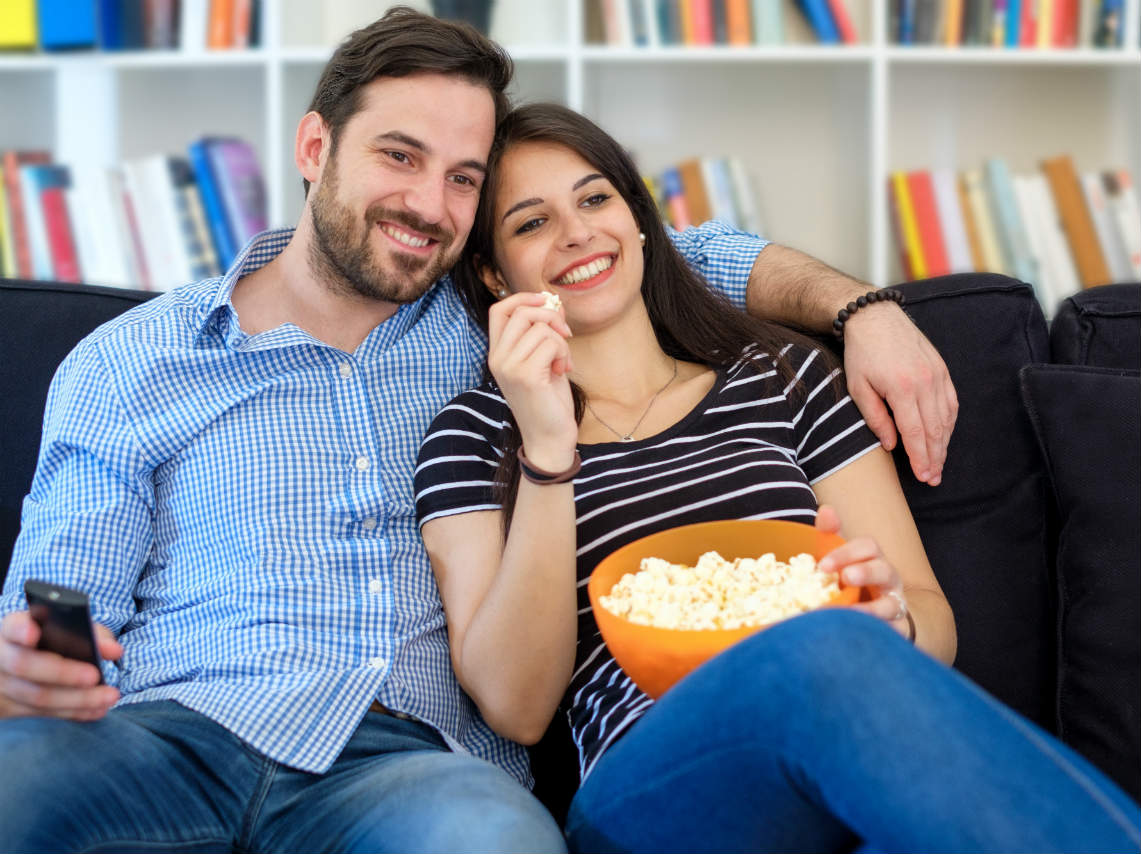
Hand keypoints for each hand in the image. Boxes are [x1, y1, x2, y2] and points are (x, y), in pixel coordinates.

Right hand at [0, 610, 121, 719]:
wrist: (33, 658)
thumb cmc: (57, 637)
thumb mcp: (74, 628)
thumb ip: (94, 634)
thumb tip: (114, 651)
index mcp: (13, 628)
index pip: (13, 627)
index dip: (21, 630)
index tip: (33, 633)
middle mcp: (2, 655)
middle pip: (24, 665)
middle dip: (63, 673)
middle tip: (95, 676)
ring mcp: (1, 684)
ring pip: (34, 696)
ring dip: (77, 699)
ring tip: (109, 696)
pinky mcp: (8, 708)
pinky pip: (41, 713)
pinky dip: (74, 712)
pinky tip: (98, 710)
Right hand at [487, 292, 577, 469]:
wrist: (549, 438)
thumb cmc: (548, 401)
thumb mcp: (545, 359)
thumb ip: (545, 332)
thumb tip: (553, 303)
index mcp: (497, 354)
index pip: (499, 310)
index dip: (523, 298)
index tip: (547, 302)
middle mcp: (497, 359)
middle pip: (521, 312)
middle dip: (550, 316)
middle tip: (565, 335)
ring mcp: (509, 367)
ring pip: (540, 328)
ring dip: (561, 341)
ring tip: (562, 362)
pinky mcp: (526, 375)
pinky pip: (550, 343)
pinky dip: (563, 352)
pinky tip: (563, 370)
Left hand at [814, 506, 911, 640]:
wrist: (877, 617)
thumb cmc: (851, 583)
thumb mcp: (839, 559)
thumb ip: (831, 536)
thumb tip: (826, 509)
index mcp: (872, 559)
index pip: (867, 547)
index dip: (846, 553)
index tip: (822, 565)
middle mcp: (888, 580)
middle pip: (884, 570)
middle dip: (865, 572)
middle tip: (845, 578)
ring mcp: (894, 606)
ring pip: (891, 604)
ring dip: (873, 609)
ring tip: (851, 612)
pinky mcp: (895, 631)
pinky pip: (891, 632)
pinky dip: (876, 633)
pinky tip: (856, 634)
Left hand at [840, 302, 957, 485]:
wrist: (876, 317)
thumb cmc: (861, 353)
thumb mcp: (858, 387)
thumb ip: (875, 418)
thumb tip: (891, 446)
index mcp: (902, 388)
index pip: (916, 433)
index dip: (920, 458)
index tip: (923, 476)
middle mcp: (925, 382)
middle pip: (935, 429)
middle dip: (935, 457)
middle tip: (933, 478)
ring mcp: (937, 374)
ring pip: (947, 418)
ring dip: (944, 444)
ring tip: (939, 464)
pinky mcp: (942, 369)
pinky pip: (951, 402)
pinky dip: (950, 422)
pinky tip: (944, 437)